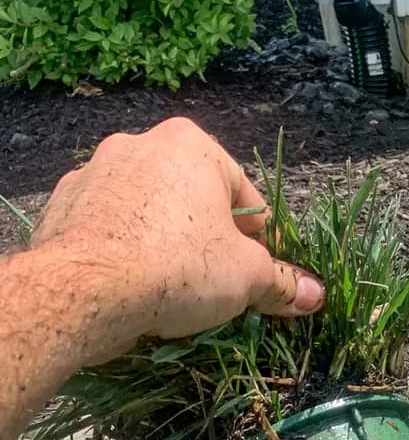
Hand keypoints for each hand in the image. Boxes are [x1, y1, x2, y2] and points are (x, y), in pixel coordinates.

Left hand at [32, 116, 323, 363]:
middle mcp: (139, 145)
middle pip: (192, 198)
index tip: (259, 273)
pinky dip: (122, 250)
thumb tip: (315, 295)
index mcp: (191, 145)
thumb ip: (282, 281)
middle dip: (208, 237)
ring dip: (164, 241)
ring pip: (147, 211)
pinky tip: (130, 286)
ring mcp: (93, 172)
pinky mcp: (61, 206)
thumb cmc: (179, 268)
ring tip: (172, 288)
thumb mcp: (246, 277)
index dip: (259, 241)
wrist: (83, 289)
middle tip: (218, 282)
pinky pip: (107, 229)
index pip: (243, 196)